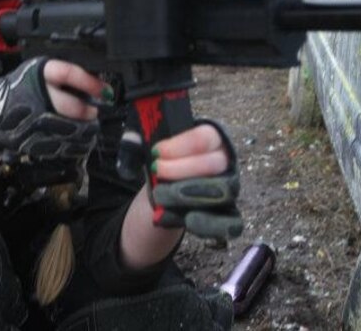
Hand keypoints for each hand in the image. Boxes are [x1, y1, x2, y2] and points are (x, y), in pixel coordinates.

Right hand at [0, 58, 100, 165]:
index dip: (90, 83)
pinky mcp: (32, 141)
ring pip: (71, 129)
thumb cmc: (16, 93)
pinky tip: (78, 143)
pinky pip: (61, 146)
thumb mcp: (32, 75)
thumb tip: (94, 87)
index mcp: (37, 73)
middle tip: (92, 113)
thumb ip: (59, 79)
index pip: (69, 73)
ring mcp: (32, 120)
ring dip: (86, 132)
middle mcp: (35, 95)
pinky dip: (74, 146)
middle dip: (88, 113)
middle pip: (72, 106)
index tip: (105, 91)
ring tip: (89, 130)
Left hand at [150, 120, 242, 239]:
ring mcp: (229, 189)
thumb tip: (129, 142)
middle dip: (182, 168)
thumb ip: (138, 142)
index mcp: (212, 139)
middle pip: (214, 163)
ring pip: (222, 192)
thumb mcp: (150, 149)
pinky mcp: (229, 216)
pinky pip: (230, 223)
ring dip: (188, 194)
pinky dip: (209, 223)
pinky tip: (188, 220)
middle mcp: (226, 163)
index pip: (206, 137)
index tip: (157, 152)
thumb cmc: (165, 164)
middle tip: (157, 170)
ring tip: (162, 196)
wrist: (168, 192)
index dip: (182, 145)